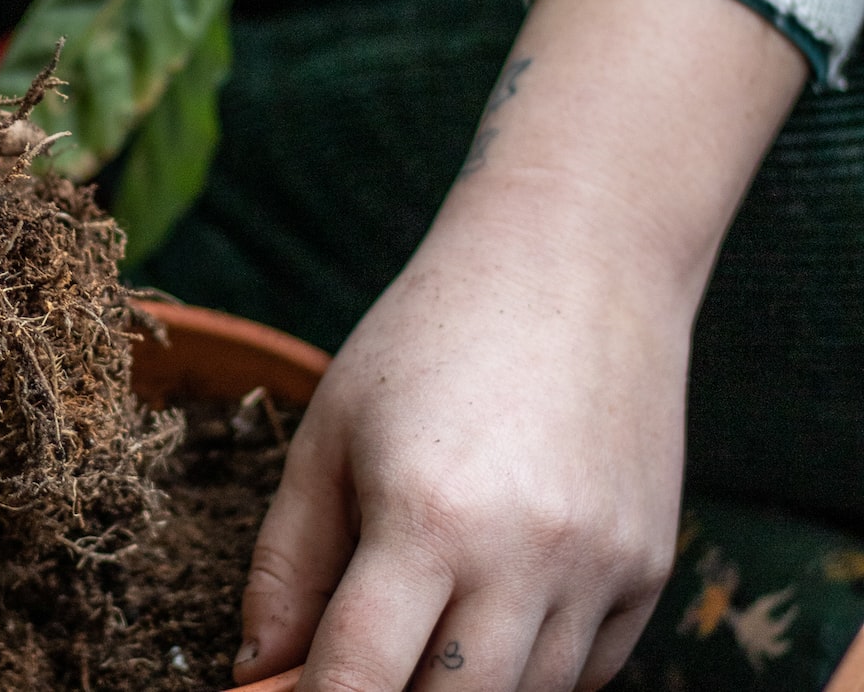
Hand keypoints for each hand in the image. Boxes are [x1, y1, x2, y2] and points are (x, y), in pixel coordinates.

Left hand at [233, 219, 684, 690]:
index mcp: (426, 515)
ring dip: (461, 688)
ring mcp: (602, 567)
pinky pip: (589, 672)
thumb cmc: (428, 338)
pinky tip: (492, 620)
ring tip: (421, 629)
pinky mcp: (652, 567)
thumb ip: (286, 562)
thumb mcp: (328, 433)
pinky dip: (532, 672)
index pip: (358, 678)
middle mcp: (526, 554)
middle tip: (354, 662)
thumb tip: (258, 667)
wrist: (576, 262)